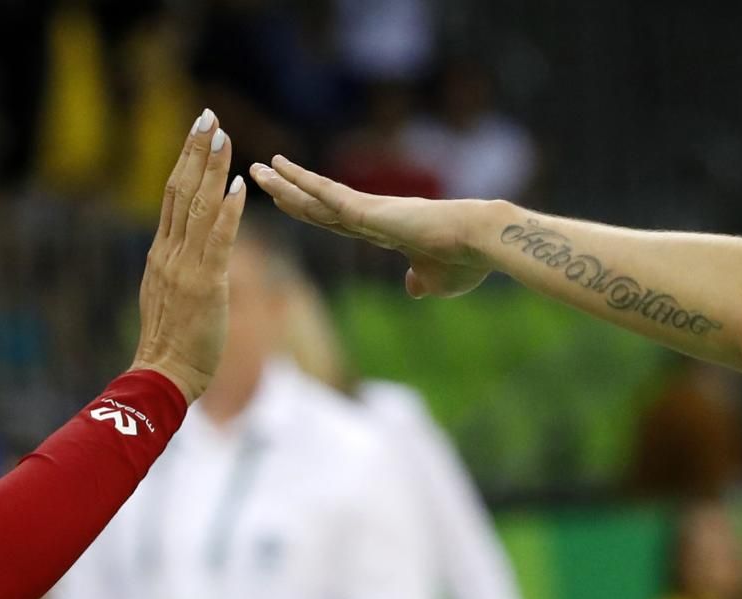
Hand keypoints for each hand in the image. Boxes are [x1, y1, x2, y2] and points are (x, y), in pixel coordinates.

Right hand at [131, 109, 246, 402]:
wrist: (161, 375)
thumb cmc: (168, 344)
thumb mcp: (166, 297)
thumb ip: (174, 270)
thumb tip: (182, 253)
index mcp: (160, 255)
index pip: (172, 198)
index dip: (184, 163)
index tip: (195, 135)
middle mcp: (168, 253)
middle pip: (180, 191)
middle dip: (195, 152)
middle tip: (207, 117)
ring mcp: (184, 266)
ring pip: (198, 207)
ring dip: (212, 170)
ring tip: (224, 137)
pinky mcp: (205, 284)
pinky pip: (218, 240)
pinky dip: (228, 211)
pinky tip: (239, 186)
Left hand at [250, 155, 494, 297]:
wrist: (484, 243)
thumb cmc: (467, 262)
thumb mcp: (436, 280)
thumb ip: (421, 281)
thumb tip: (412, 287)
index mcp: (383, 231)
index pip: (334, 220)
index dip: (307, 211)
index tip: (283, 201)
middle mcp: (371, 216)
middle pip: (316, 205)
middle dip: (286, 192)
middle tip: (258, 174)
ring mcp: (370, 210)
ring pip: (316, 197)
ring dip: (285, 183)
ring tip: (258, 168)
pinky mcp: (372, 209)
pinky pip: (329, 195)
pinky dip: (303, 183)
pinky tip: (281, 169)